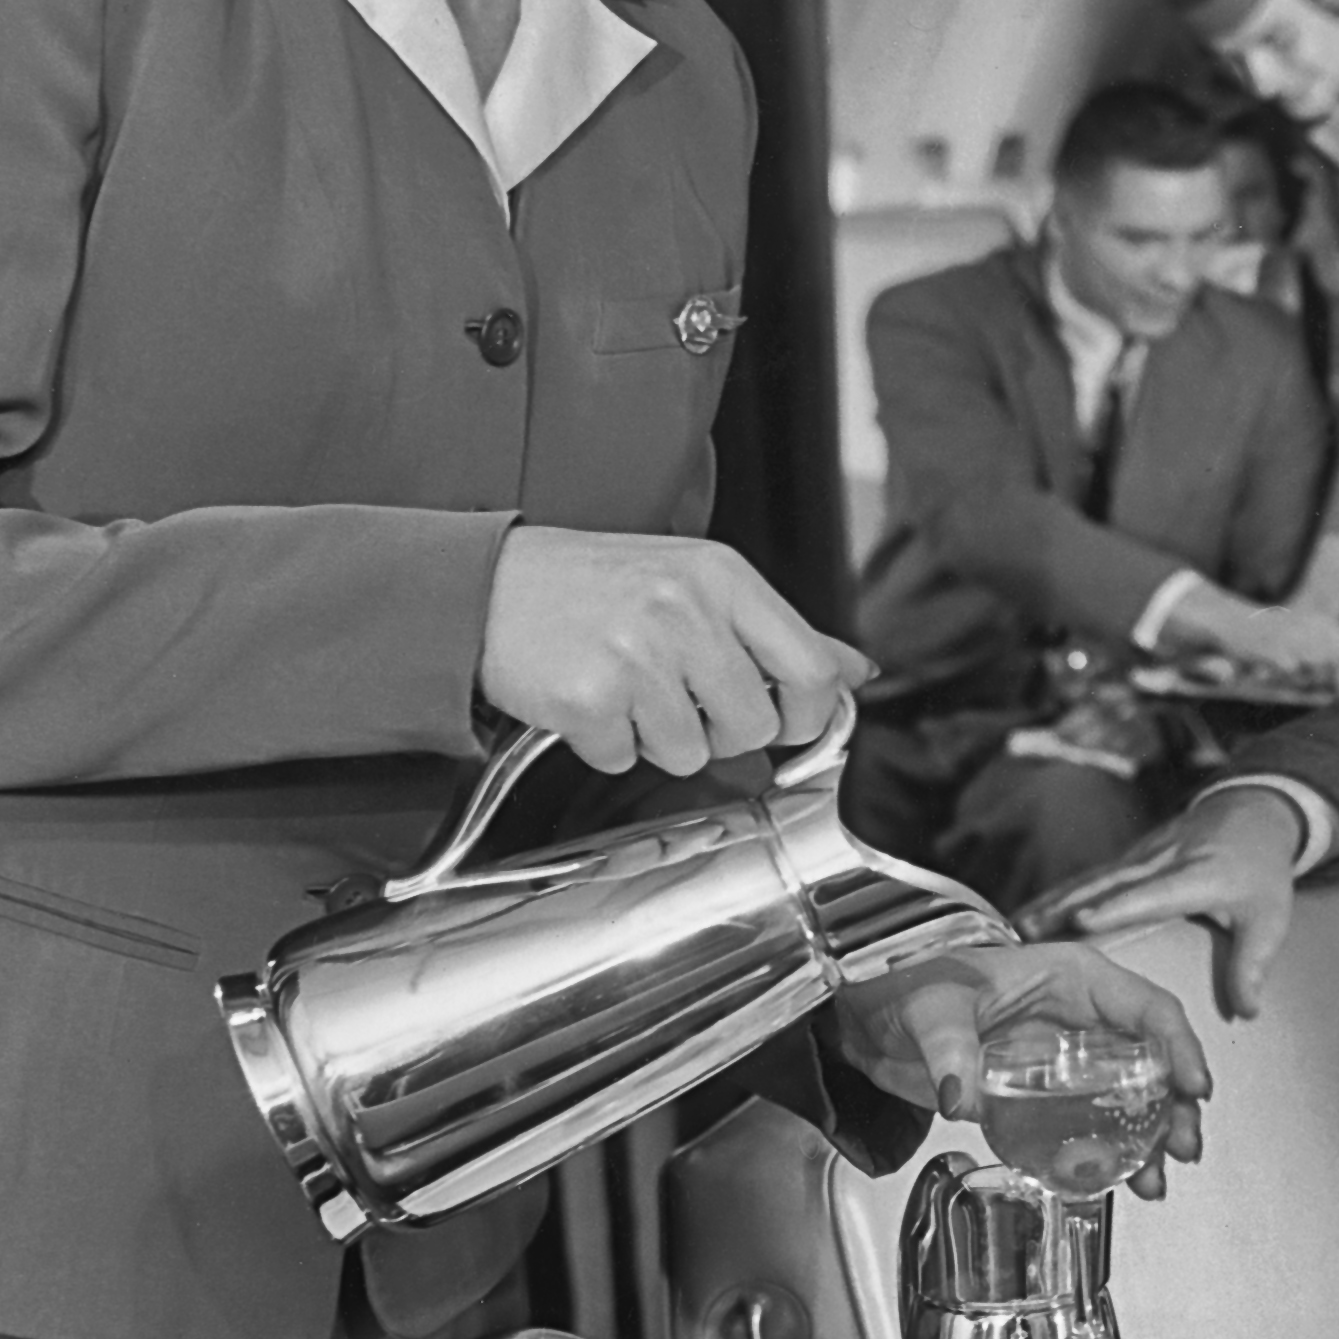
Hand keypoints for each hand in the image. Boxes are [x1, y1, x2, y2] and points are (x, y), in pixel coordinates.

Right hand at [481, 527, 868, 776]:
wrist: (482, 586)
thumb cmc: (592, 584)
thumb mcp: (695, 582)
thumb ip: (780, 631)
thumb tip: (856, 671)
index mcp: (722, 577)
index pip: (812, 671)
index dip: (805, 714)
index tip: (780, 718)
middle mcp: (684, 609)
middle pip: (755, 726)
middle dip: (722, 731)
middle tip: (677, 698)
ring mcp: (635, 654)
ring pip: (692, 752)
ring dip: (658, 738)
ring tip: (624, 689)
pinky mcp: (588, 697)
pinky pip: (625, 760)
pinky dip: (606, 745)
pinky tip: (587, 700)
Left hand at [829, 938, 1213, 1175]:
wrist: (870, 1020)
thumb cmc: (906, 985)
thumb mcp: (930, 1008)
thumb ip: (948, 1048)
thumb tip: (961, 1094)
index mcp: (1074, 978)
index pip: (1148, 1008)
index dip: (1179, 1047)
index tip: (1192, 1086)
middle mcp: (1084, 1018)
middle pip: (1155, 1059)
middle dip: (1176, 1106)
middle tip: (1184, 1146)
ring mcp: (1070, 1059)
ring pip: (1133, 1097)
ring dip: (1151, 1139)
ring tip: (1155, 1179)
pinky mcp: (1048, 1095)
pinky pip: (1093, 1124)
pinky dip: (1111, 1154)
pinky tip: (1119, 1181)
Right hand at [1026, 783, 1315, 1018]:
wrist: (1254, 812)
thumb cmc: (1262, 870)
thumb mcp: (1269, 918)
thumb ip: (1253, 963)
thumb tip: (1246, 1013)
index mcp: (1195, 876)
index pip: (1152, 893)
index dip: (1117, 907)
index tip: (1083, 920)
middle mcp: (1161, 861)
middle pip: (1107, 884)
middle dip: (1066, 905)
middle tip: (1029, 930)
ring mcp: (1141, 856)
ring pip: (1090, 879)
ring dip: (1053, 900)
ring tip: (1016, 926)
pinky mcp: (1130, 858)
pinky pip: (1090, 877)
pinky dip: (1059, 894)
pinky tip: (1032, 913)